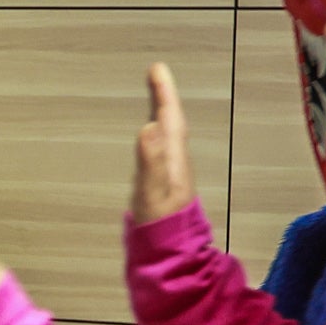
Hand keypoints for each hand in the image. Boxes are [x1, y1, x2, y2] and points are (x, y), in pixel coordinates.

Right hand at [132, 61, 197, 224]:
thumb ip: (151, 161)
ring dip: (163, 112)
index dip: (164, 93)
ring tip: (157, 96)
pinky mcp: (166, 183)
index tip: (157, 68)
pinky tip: (154, 138)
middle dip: (164, 97)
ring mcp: (172, 173)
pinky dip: (159, 133)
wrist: (170, 256)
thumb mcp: (153, 193)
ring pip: (170, 134)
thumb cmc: (160, 225)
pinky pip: (164, 147)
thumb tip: (149, 125)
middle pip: (172, 122)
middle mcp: (176, 162)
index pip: (170, 118)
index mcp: (174, 159)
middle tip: (156, 74)